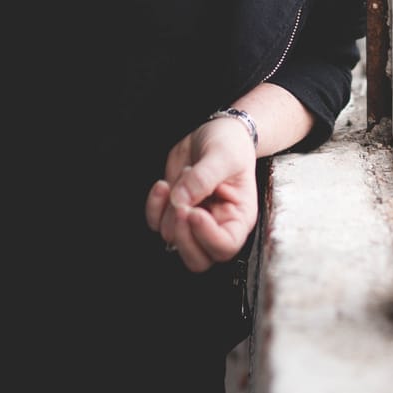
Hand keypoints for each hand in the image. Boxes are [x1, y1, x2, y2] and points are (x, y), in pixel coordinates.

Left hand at [144, 118, 257, 273]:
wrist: (217, 132)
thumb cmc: (230, 145)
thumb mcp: (224, 156)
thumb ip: (204, 177)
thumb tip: (180, 200)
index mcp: (239, 217)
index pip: (225, 247)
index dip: (206, 236)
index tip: (194, 211)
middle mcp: (217, 226)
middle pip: (197, 260)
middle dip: (182, 236)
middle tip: (180, 206)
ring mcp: (194, 221)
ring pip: (172, 239)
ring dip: (170, 210)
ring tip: (184, 175)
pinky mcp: (174, 212)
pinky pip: (156, 223)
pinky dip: (153, 207)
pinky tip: (162, 184)